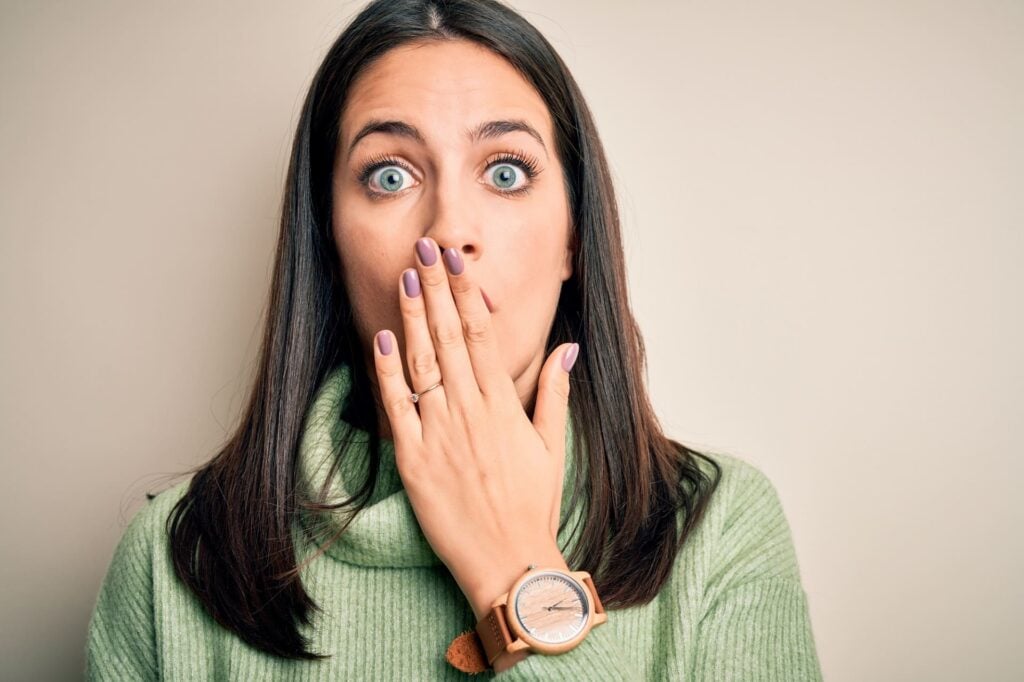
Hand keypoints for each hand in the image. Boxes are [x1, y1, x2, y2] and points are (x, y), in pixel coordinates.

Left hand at [372, 237, 578, 619]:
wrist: (508, 561)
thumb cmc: (533, 506)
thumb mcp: (553, 446)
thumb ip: (554, 392)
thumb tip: (568, 348)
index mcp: (504, 405)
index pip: (483, 335)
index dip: (466, 294)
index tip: (456, 263)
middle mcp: (470, 411)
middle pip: (450, 337)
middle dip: (435, 289)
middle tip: (424, 250)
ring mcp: (440, 434)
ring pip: (422, 363)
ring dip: (411, 318)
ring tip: (404, 278)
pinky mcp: (413, 459)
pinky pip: (396, 407)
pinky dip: (387, 371)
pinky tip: (381, 338)